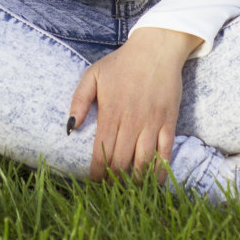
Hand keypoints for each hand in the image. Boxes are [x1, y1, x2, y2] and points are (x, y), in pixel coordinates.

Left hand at [68, 27, 201, 180]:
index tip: (94, 183)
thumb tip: (70, 129)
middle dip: (114, 181)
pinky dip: (159, 170)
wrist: (156, 48)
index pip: (102, 153)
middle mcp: (131, 122)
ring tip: (129, 190)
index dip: (97, 174)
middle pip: (121, 163)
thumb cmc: (121, 63)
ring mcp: (152, 123)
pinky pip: (165, 153)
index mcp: (110, 113)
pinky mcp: (169, 122)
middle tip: (110, 190)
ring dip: (135, 181)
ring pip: (143, 162)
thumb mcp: (93, 75)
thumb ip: (79, 101)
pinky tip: (153, 182)